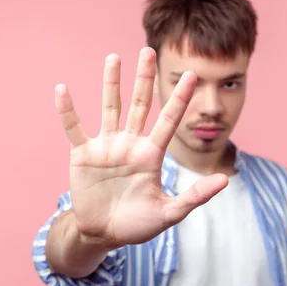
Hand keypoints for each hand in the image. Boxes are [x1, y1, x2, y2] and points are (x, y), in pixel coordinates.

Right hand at [55, 47, 227, 248]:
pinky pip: (74, 128)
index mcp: (151, 154)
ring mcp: (106, 146)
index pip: (169, 120)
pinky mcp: (83, 154)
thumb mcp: (169, 212)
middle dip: (144, 79)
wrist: (104, 234)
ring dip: (111, 83)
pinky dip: (67, 111)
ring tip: (114, 57)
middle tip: (148, 51)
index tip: (192, 75)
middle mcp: (130, 144)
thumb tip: (224, 180)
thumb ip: (195, 196)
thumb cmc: (138, 224)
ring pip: (110, 108)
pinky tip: (62, 89)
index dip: (180, 99)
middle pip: (139, 105)